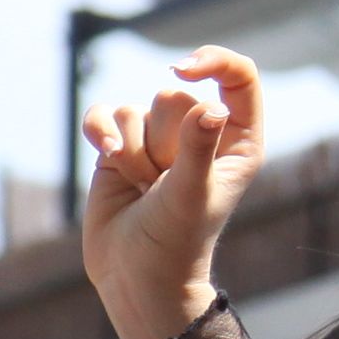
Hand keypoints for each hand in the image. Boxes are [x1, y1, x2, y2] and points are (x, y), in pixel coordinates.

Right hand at [79, 49, 267, 338]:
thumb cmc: (175, 242)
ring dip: (133, 153)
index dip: (212, 62)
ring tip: (144, 190)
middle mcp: (200, 133)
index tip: (181, 71)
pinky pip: (104, 115)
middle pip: (174, 97)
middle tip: (165, 186)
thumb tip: (210, 107)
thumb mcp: (191, 196)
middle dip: (161, 142)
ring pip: (135, 109)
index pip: (238, 79)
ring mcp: (158, 139)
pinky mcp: (120, 146)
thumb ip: (199, 150)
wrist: (134, 276)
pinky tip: (108, 158)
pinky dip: (100, 133)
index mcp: (237, 141)